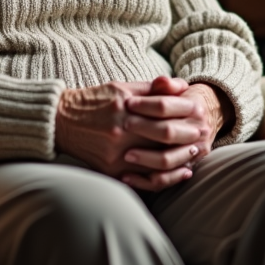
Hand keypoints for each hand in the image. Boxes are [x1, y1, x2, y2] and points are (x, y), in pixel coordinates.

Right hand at [54, 79, 197, 190]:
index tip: (200, 114)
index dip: (185, 114)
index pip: (164, 111)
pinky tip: (176, 172)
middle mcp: (120, 131)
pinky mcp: (110, 170)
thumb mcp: (122, 87)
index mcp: (125, 107)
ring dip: (179, 159)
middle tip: (202, 135)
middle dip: (186, 136)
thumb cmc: (95, 101)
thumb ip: (152, 88)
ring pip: (156, 162)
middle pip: (164, 137)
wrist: (61, 122)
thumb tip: (181, 86)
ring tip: (193, 154)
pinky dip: (162, 176)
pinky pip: (142, 178)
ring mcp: (114, 154)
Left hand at [123, 77, 232, 177]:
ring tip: (125, 155)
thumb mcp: (178, 90)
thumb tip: (161, 80)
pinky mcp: (185, 169)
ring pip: (167, 161)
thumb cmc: (182, 103)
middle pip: (167, 133)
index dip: (144, 104)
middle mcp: (198, 132)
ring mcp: (193, 153)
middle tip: (123, 127)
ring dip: (144, 158)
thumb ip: (167, 85)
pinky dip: (144, 181)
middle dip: (142, 129)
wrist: (204, 120)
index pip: (165, 106)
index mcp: (194, 108)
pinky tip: (125, 177)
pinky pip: (164, 181)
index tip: (127, 104)